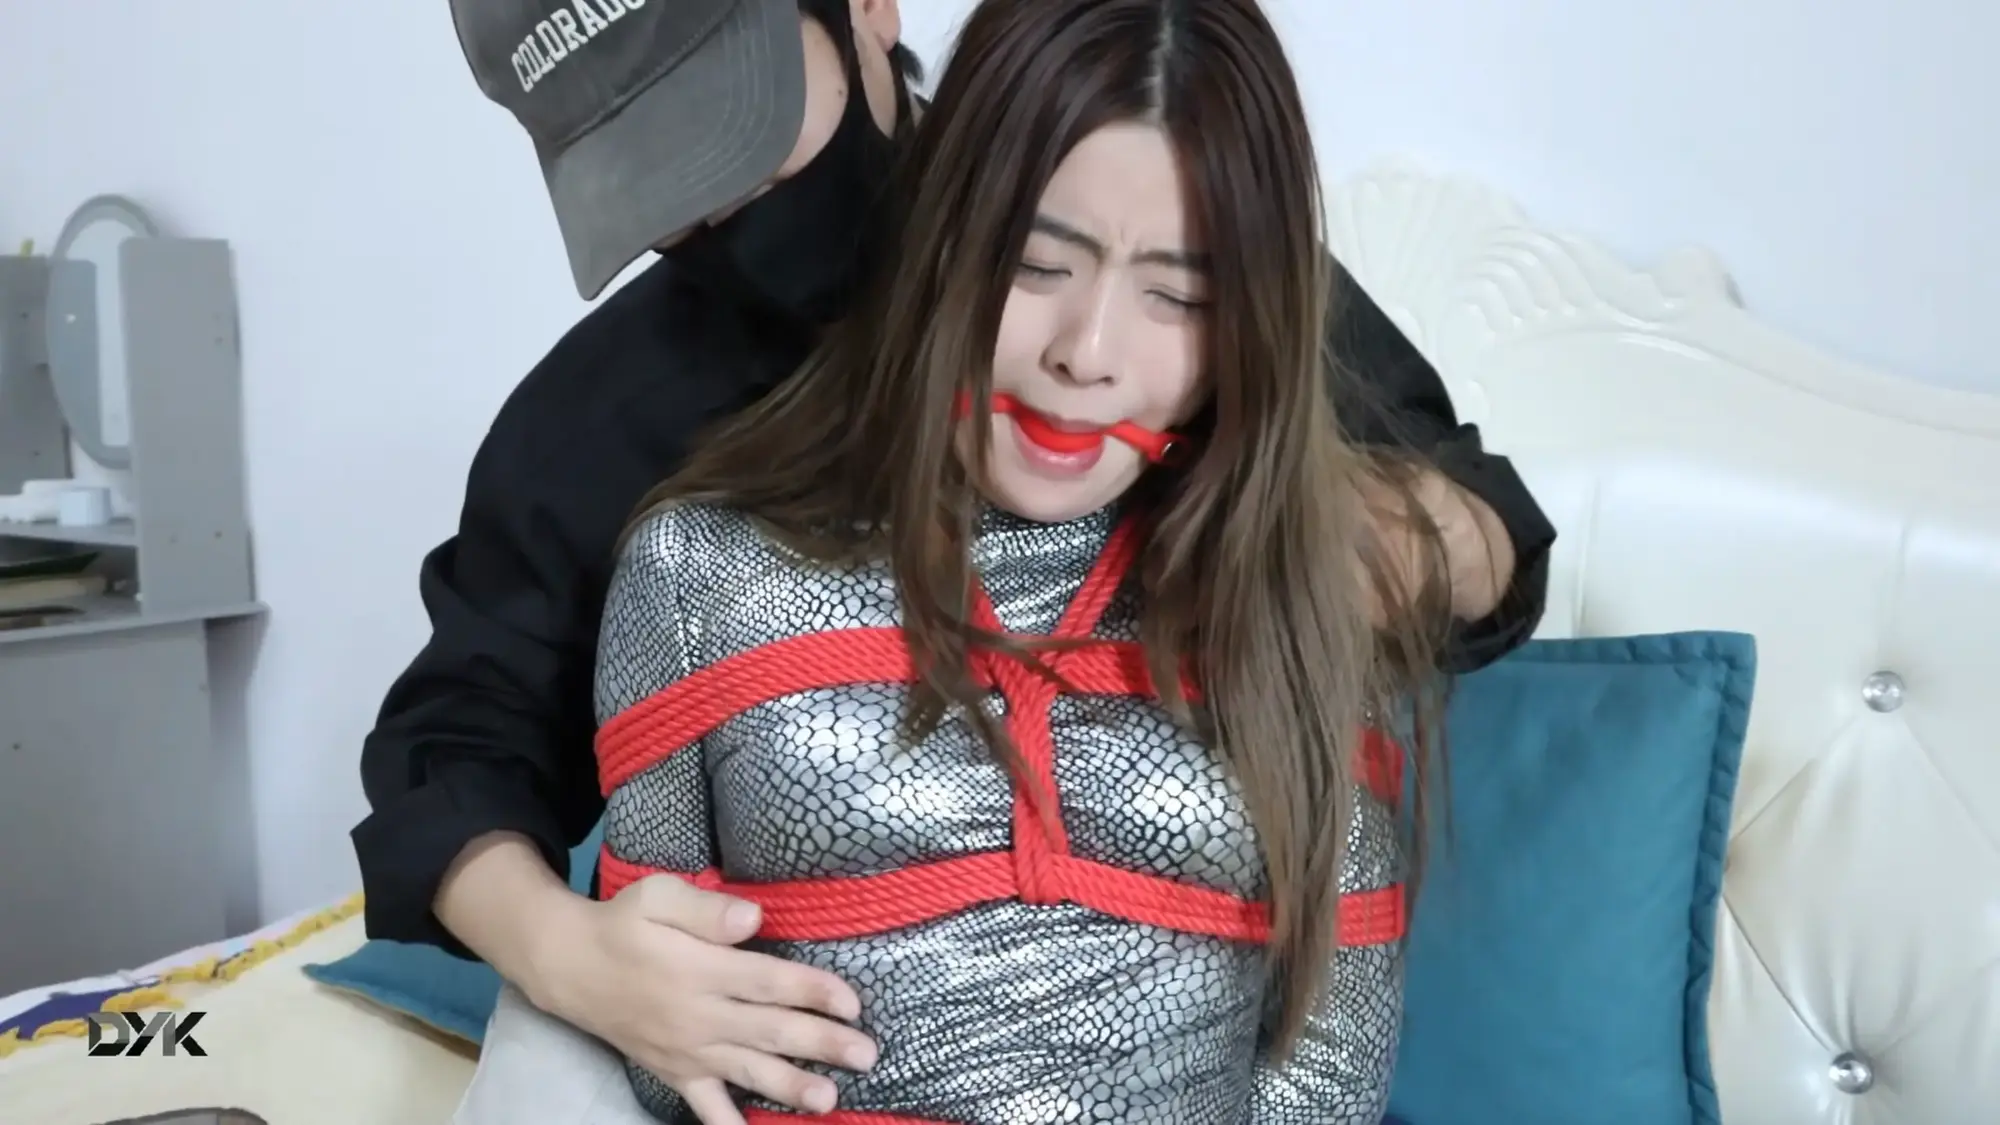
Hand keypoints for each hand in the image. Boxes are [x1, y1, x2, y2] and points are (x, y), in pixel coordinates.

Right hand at [525, 875, 877, 1123]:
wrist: (570, 967)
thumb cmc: (623, 924)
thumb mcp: (657, 896)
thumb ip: (705, 908)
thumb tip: (753, 918)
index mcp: (699, 969)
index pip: (768, 982)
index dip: (812, 992)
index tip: (851, 1003)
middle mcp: (698, 1015)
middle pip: (769, 1030)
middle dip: (822, 1044)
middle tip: (866, 1054)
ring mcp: (686, 1050)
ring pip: (747, 1071)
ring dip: (790, 1086)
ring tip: (830, 1100)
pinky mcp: (674, 1071)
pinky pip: (705, 1105)